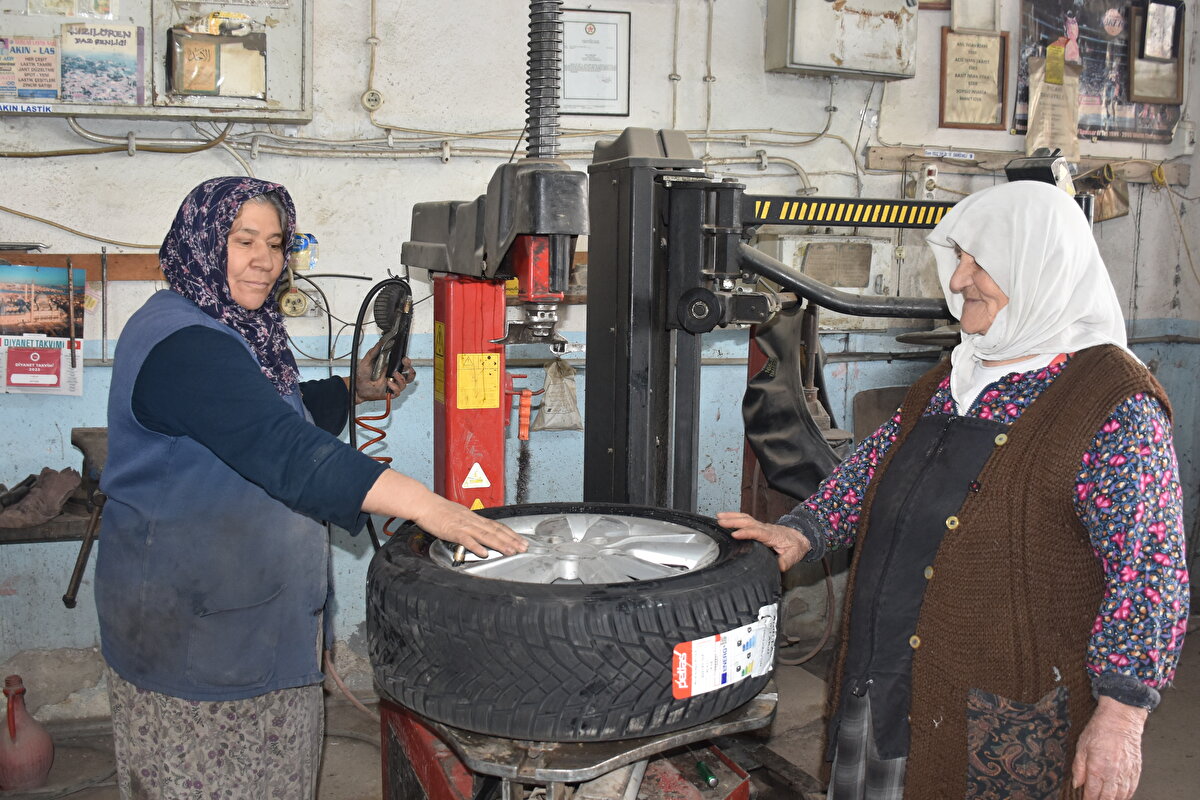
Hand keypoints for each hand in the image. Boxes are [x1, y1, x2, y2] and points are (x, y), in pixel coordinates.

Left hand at [355, 341, 415, 402]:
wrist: (356, 386)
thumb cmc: (361, 375)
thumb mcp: (367, 360)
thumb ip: (374, 351)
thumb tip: (380, 342)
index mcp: (390, 368)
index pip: (404, 365)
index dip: (407, 362)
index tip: (404, 358)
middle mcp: (393, 377)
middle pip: (409, 375)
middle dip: (410, 369)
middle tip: (404, 363)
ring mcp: (392, 385)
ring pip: (405, 383)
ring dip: (401, 378)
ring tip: (394, 374)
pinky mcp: (389, 393)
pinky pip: (397, 392)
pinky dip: (395, 387)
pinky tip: (389, 384)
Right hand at [412, 495, 527, 559]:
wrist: (423, 503)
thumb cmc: (437, 509)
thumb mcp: (458, 515)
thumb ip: (468, 523)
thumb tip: (477, 532)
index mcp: (473, 517)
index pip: (496, 525)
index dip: (510, 533)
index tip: (520, 540)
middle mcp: (472, 520)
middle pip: (495, 530)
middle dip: (511, 540)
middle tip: (523, 547)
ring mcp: (463, 525)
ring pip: (485, 535)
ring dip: (500, 544)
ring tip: (511, 551)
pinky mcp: (453, 531)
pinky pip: (467, 540)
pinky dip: (477, 546)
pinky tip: (485, 553)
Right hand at [716, 511, 810, 570]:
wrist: (801, 536)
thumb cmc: (796, 545)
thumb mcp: (793, 556)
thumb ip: (785, 562)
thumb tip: (777, 567)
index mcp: (771, 535)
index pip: (757, 532)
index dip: (746, 533)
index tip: (735, 535)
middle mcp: (765, 528)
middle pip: (748, 522)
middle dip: (734, 521)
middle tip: (721, 522)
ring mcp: (761, 526)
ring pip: (745, 518)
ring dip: (732, 516)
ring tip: (718, 517)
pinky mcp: (758, 526)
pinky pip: (745, 519)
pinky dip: (734, 516)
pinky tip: (726, 518)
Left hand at [1072, 696, 1147, 799]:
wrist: (1120, 720)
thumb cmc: (1100, 730)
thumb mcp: (1081, 746)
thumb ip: (1078, 768)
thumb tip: (1077, 783)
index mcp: (1097, 769)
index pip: (1092, 793)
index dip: (1087, 799)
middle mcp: (1113, 774)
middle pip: (1107, 798)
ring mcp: (1126, 774)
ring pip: (1121, 797)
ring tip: (1105, 799)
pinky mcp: (1136, 771)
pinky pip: (1132, 789)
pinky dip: (1125, 796)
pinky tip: (1120, 796)